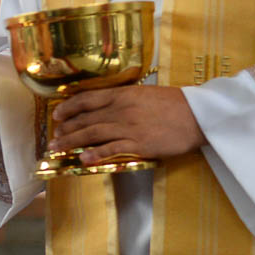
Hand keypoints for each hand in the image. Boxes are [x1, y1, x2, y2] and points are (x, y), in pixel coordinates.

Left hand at [51, 85, 205, 164]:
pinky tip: (83, 159)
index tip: (57, 115)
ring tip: (57, 149)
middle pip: (86, 119)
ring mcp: (129, 127)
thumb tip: (107, 106)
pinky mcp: (139, 144)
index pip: (88, 99)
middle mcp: (121, 109)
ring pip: (92, 134)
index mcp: (123, 94)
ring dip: (72, 142)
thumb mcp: (146, 94)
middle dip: (66, 129)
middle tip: (53, 138)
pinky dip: (95, 154)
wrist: (200, 116)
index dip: (69, 107)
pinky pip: (112, 149)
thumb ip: (125, 99)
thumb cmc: (176, 104)